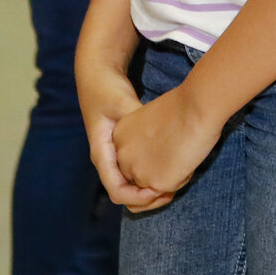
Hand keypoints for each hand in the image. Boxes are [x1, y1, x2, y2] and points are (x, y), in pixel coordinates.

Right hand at [78, 59, 169, 210]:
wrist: (98, 75)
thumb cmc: (107, 89)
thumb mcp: (120, 103)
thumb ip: (135, 121)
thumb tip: (152, 139)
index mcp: (102, 154)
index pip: (117, 191)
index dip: (139, 198)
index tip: (162, 193)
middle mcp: (107, 159)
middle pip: (126, 194)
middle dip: (149, 198)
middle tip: (175, 192)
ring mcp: (115, 154)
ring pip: (132, 183)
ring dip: (152, 187)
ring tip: (178, 182)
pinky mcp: (124, 148)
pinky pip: (137, 171)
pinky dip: (151, 175)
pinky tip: (172, 167)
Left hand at [111, 86, 222, 204]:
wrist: (197, 106)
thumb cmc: (183, 107)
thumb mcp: (152, 121)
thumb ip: (146, 140)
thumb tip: (155, 156)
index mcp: (119, 136)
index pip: (132, 158)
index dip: (154, 153)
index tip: (169, 139)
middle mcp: (122, 155)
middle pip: (139, 174)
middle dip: (159, 168)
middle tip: (178, 148)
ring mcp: (136, 170)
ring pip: (154, 185)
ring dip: (170, 174)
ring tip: (183, 152)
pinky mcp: (154, 182)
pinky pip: (169, 189)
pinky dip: (181, 178)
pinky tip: (187, 158)